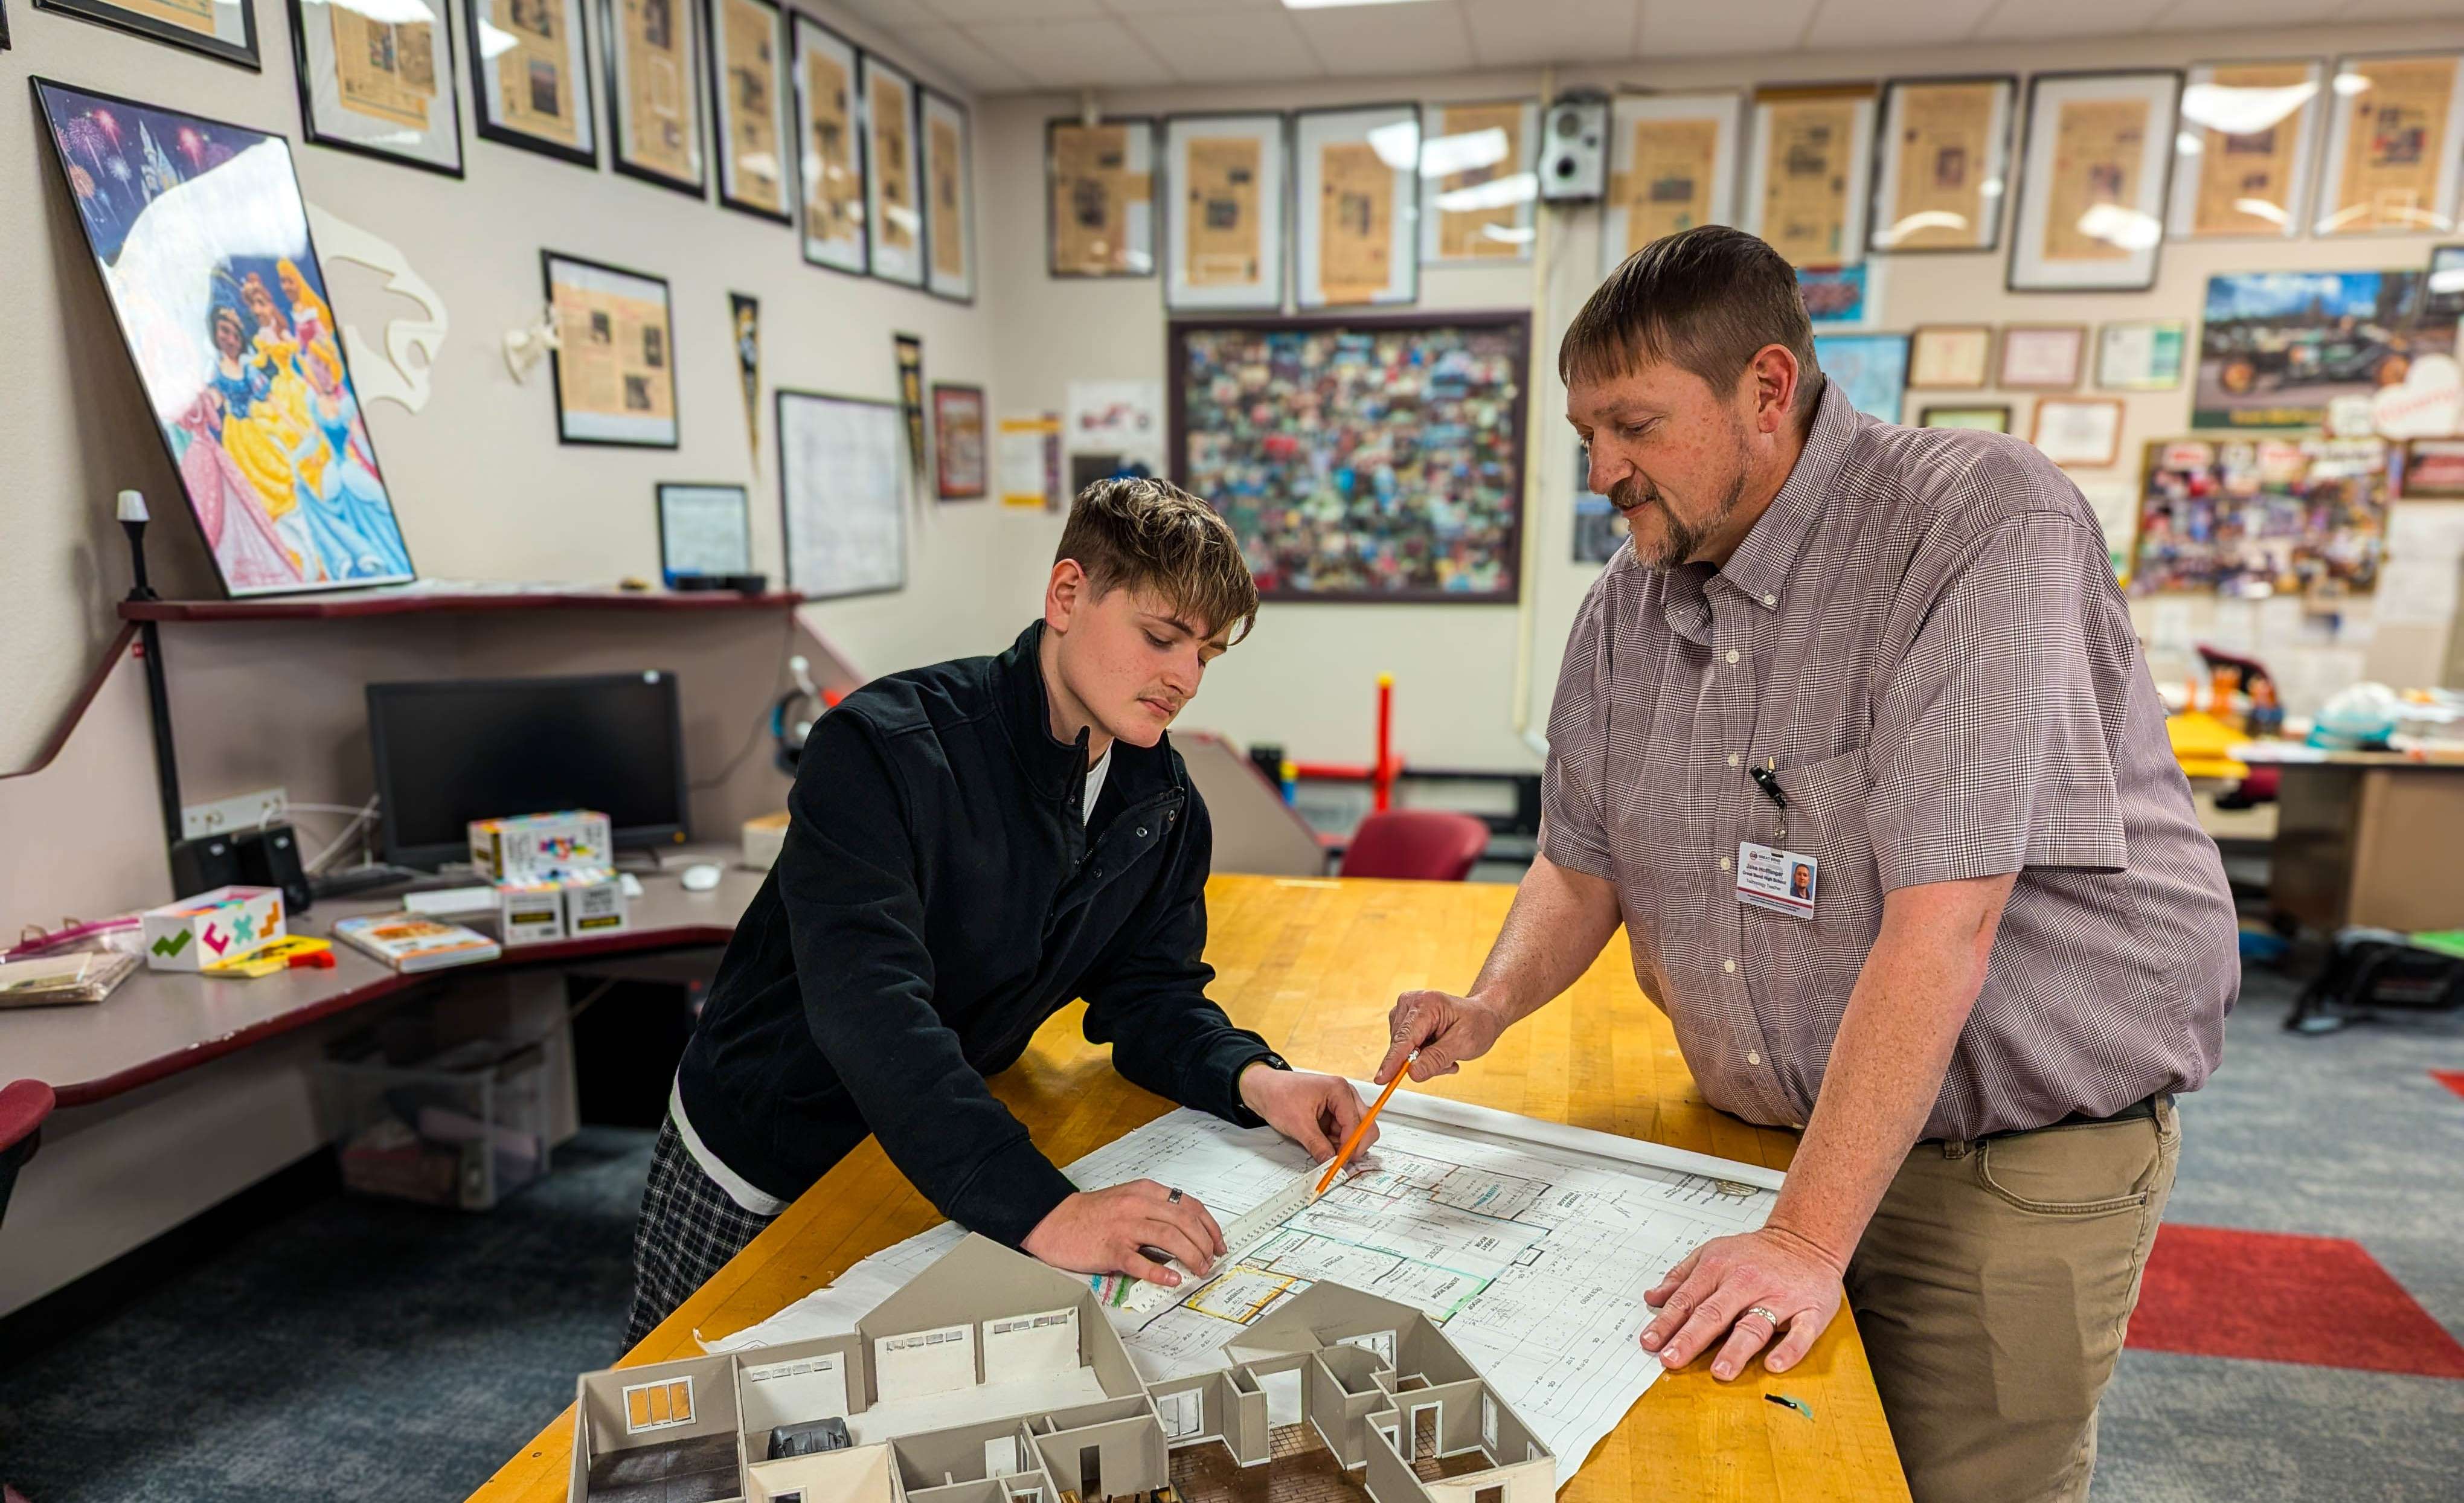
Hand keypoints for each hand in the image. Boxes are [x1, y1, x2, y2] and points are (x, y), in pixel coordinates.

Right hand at [1021, 1180, 1226, 1288]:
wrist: (1054, 1221)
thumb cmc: (1091, 1214)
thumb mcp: (1127, 1199)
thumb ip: (1155, 1209)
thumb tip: (1186, 1232)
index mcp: (1144, 1191)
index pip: (1189, 1205)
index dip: (1209, 1226)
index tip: (1218, 1242)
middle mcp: (1137, 1205)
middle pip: (1184, 1220)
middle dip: (1204, 1242)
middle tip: (1211, 1260)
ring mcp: (1124, 1226)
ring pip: (1168, 1237)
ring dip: (1191, 1255)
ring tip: (1199, 1269)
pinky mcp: (1110, 1248)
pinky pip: (1139, 1261)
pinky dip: (1159, 1271)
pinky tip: (1172, 1278)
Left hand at [1240, 1065, 1373, 1162]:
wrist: (1264, 1089)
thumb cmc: (1278, 1095)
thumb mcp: (1298, 1124)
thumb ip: (1317, 1145)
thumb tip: (1331, 1163)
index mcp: (1339, 1090)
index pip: (1357, 1123)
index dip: (1351, 1146)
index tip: (1341, 1162)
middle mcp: (1345, 1095)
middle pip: (1365, 1126)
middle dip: (1353, 1146)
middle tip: (1339, 1161)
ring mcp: (1341, 1104)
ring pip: (1355, 1132)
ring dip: (1342, 1145)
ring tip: (1321, 1148)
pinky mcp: (1335, 1113)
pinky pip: (1343, 1133)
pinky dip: (1335, 1143)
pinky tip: (1320, 1144)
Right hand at [1376, 990, 1508, 1083]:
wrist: (1481, 1014)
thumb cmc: (1477, 1023)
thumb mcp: (1464, 1044)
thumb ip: (1436, 1059)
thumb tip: (1411, 1073)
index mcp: (1426, 1004)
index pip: (1405, 1039)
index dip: (1393, 1061)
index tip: (1382, 1079)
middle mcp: (1410, 1003)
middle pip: (1402, 1047)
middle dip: (1421, 1061)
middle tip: (1448, 1060)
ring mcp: (1404, 1011)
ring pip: (1402, 1050)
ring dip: (1423, 1060)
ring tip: (1446, 1053)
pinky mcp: (1403, 1021)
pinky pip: (1405, 1048)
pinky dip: (1421, 1055)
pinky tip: (1438, 1050)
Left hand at [1639, 1226, 1846, 1379]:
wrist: (1807, 1241)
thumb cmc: (1756, 1254)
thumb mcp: (1713, 1254)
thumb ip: (1681, 1277)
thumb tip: (1653, 1298)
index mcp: (1719, 1268)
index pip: (1687, 1299)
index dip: (1666, 1322)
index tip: (1649, 1343)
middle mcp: (1747, 1283)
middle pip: (1715, 1313)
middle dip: (1691, 1338)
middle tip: (1672, 1360)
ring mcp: (1779, 1298)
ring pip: (1755, 1326)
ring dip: (1736, 1349)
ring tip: (1719, 1371)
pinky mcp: (1810, 1311)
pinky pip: (1801, 1333)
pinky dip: (1789, 1350)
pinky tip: (1774, 1365)